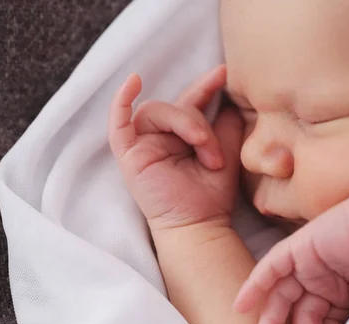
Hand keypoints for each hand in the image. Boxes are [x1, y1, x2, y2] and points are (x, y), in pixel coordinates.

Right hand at [108, 65, 243, 231]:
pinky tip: (133, 82)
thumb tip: (229, 99)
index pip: (190, 102)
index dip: (205, 87)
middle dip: (200, 124)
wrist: (200, 225)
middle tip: (215, 154)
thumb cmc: (211, 196)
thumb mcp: (226, 152)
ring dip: (186, 125)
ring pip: (157, 111)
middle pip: (176, 107)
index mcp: (182, 136)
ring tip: (206, 155)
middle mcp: (160, 137)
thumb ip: (226, 125)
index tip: (224, 74)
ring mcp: (142, 145)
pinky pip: (118, 123)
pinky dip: (122, 101)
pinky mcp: (128, 155)